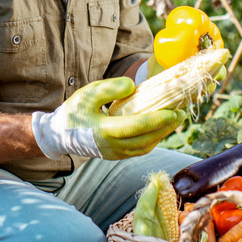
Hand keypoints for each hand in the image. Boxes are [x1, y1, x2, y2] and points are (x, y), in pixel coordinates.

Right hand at [32, 77, 184, 159]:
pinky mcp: (118, 155)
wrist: (59, 136)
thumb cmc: (74, 112)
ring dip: (162, 134)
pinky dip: (153, 139)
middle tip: (181, 113)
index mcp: (105, 131)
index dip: (158, 119)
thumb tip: (133, 86)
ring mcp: (116, 153)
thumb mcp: (87, 94)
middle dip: (167, 127)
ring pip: (146, 146)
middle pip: (147, 138)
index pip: (138, 126)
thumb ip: (109, 88)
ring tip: (175, 119)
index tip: (174, 111)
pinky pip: (140, 149)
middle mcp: (113, 146)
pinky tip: (160, 129)